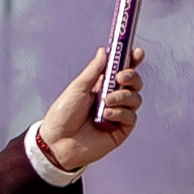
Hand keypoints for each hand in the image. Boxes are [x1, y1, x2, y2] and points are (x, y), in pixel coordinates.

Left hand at [33, 48, 142, 172]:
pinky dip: (120, 113)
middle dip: (131, 76)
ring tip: (106, 102)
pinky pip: (131, 116)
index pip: (122, 70)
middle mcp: (112, 99)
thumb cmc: (63, 115)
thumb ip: (94, 70)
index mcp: (101, 87)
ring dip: (122, 96)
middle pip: (133, 83)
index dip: (132, 61)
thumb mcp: (78, 88)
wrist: (57, 142)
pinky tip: (106, 115)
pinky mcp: (120, 129)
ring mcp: (118, 114)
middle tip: (120, 77)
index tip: (137, 52)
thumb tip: (104, 51)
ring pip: (135, 98)